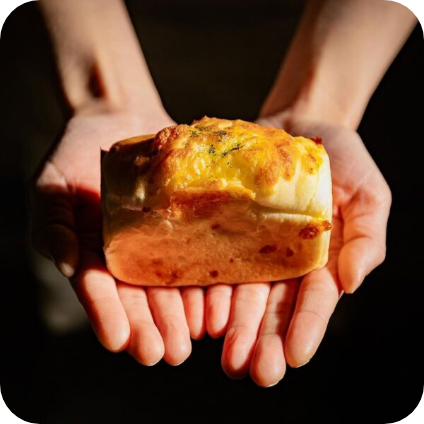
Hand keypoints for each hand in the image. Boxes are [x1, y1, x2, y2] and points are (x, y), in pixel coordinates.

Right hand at [31, 104, 205, 364]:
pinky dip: (210, 277)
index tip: (122, 343)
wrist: (116, 118)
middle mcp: (131, 258)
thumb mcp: (52, 189)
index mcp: (95, 257)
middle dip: (155, 326)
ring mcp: (162, 242)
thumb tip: (69, 267)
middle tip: (169, 352)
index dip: (110, 317)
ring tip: (199, 334)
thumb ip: (55, 228)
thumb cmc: (75, 156)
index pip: (101, 293)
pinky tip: (222, 299)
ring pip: (175, 284)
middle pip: (142, 298)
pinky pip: (201, 251)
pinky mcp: (189, 224)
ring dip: (186, 312)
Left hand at [212, 114, 390, 385]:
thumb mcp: (368, 197)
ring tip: (224, 353)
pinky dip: (206, 287)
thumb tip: (352, 282)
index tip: (294, 356)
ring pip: (239, 293)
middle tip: (251, 369)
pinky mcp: (224, 228)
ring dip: (231, 324)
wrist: (299, 126)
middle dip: (262, 340)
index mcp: (318, 262)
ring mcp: (250, 248)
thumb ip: (366, 239)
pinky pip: (212, 260)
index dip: (306, 329)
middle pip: (271, 308)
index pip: (313, 302)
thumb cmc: (341, 162)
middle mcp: (280, 263)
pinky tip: (198, 312)